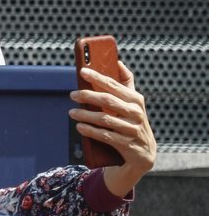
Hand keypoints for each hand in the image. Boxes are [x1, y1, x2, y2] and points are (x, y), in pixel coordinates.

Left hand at [68, 61, 156, 196]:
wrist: (143, 153)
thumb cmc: (133, 122)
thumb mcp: (133, 103)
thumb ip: (126, 83)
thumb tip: (118, 62)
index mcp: (136, 99)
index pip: (114, 85)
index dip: (97, 77)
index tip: (82, 71)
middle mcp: (136, 113)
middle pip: (108, 101)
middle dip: (88, 96)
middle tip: (72, 94)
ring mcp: (132, 129)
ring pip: (104, 119)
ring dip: (85, 115)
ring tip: (71, 112)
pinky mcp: (126, 144)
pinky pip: (105, 136)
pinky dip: (90, 131)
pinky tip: (79, 127)